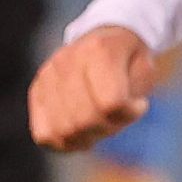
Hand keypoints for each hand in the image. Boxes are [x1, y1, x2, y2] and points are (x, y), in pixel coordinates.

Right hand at [30, 26, 155, 150]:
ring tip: (100, 124)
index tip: (138, 104)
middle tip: (118, 118)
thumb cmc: (127, 60)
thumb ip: (135, 91)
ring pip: (64, 131)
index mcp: (100, 49)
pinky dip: (65, 141)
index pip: (111, 103)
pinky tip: (81, 132)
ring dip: (88, 137)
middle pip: (85, 120)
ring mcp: (47, 76)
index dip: (130, 113)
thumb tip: (110, 110)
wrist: (103, 39)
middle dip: (108, 128)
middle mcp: (67, 60)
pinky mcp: (36, 91)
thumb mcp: (146, 68)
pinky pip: (45, 134)